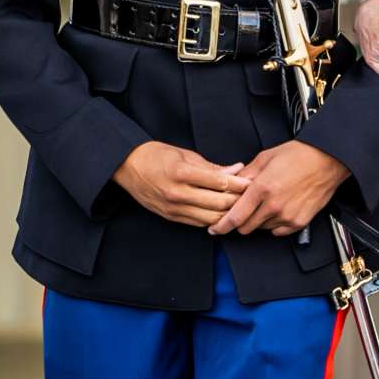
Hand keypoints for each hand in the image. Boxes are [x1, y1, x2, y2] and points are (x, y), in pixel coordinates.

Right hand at [113, 141, 248, 227]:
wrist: (127, 167)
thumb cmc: (157, 156)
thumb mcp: (185, 154)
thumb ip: (212, 167)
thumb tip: (236, 170)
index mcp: (182, 174)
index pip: (220, 183)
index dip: (239, 184)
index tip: (251, 182)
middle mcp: (178, 194)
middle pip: (219, 204)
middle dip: (238, 201)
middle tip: (251, 196)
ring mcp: (174, 208)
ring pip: (211, 219)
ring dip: (227, 214)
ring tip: (239, 207)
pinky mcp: (171, 217)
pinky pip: (199, 223)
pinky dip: (213, 219)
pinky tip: (222, 213)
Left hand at [210, 141, 347, 237]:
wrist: (327, 160)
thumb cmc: (300, 155)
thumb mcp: (266, 157)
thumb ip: (246, 174)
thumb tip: (232, 184)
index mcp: (262, 188)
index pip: (235, 216)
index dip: (222, 226)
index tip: (215, 229)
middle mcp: (274, 205)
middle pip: (246, 227)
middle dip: (240, 221)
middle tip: (244, 210)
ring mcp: (287, 216)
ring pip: (262, 229)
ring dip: (259, 220)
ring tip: (267, 203)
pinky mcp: (299, 222)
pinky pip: (278, 231)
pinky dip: (274, 224)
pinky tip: (279, 209)